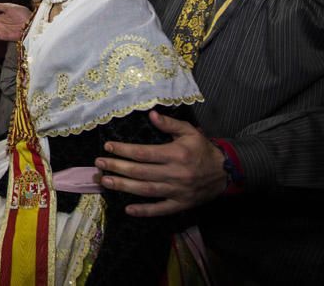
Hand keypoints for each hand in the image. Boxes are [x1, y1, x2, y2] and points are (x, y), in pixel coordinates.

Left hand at [95, 111, 227, 216]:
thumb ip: (170, 124)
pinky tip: (128, 209)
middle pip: (140, 171)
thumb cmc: (203, 149)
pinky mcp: (181, 204)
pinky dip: (144, 211)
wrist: (226, 172)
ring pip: (146, 190)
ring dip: (123, 186)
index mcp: (176, 154)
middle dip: (117, 167)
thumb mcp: (189, 132)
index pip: (143, 153)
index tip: (108, 147)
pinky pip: (161, 210)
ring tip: (105, 181)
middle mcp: (175, 173)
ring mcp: (177, 191)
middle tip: (98, 164)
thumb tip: (151, 114)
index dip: (124, 150)